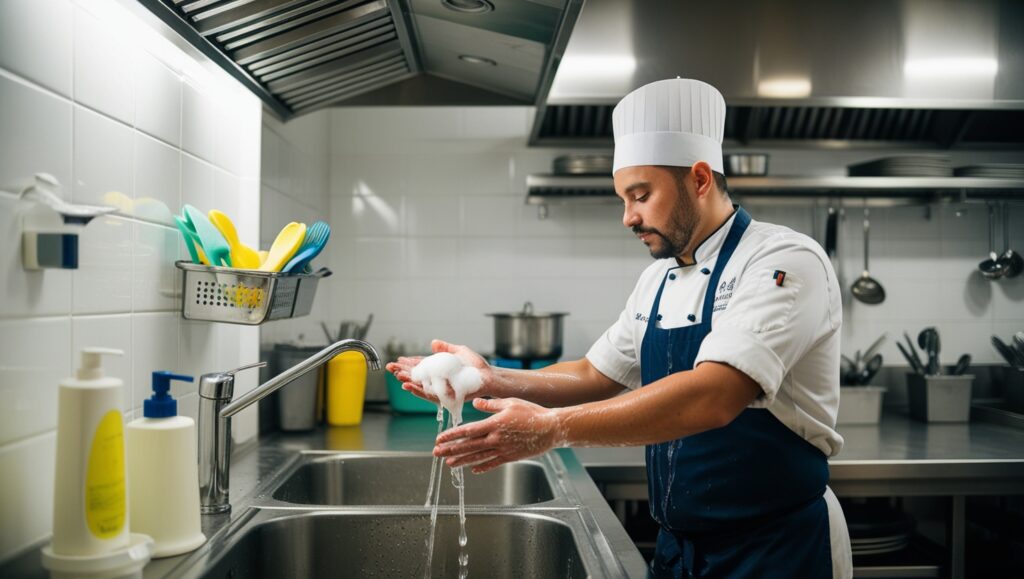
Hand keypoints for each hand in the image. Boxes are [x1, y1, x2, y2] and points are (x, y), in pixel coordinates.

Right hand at [384, 339, 491, 403]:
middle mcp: (437, 380)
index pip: (420, 366)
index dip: (408, 364)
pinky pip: (428, 395)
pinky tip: (408, 386)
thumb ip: (446, 348)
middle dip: (402, 372)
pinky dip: (417, 391)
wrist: (489, 377)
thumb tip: (433, 342)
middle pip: (416, 377)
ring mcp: (440, 388)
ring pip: (419, 386)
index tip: (397, 360)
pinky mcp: (445, 396)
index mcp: (439, 369)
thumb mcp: (459, 352)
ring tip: (397, 377)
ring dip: (407, 381)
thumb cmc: (476, 366)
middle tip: (389, 367)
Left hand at [433, 398, 560, 473]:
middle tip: (436, 453)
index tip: (439, 439)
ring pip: (478, 457)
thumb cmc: (532, 412)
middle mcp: (495, 439)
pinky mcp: (511, 457)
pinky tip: (473, 470)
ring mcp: (503, 450)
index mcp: (494, 424)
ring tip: (449, 464)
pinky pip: (493, 463)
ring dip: (462, 461)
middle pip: (468, 446)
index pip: (467, 431)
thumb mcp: (510, 403)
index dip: (452, 436)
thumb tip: (475, 403)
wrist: (551, 428)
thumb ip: (490, 405)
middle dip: (451, 450)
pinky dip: (482, 467)